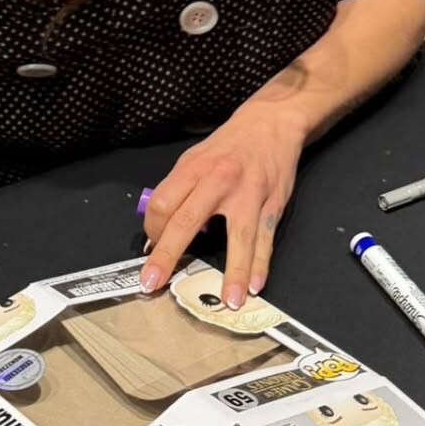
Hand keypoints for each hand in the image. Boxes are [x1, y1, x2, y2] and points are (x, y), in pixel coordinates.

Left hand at [140, 100, 304, 309]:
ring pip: (238, 237)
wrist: (271, 124)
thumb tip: (160, 228)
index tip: (151, 250)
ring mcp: (249, 194)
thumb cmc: (228, 145)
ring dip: (232, 271)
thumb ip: (178, 189)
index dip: (152, 231)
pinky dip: (260, 264)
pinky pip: (265, 239)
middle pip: (187, 221)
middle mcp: (219, 180)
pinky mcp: (273, 204)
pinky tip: (254, 284)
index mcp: (193, 168)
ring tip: (228, 301)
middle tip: (154, 283)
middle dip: (167, 256)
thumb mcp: (194, 158)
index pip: (162, 203)